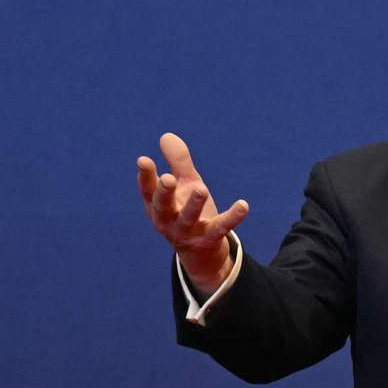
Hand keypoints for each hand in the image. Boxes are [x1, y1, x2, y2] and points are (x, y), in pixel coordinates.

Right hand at [136, 132, 248, 287]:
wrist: (199, 251)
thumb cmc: (186, 210)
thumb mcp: (183, 185)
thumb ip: (177, 163)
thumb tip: (166, 136)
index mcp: (157, 206)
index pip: (148, 191)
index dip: (145, 176)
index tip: (143, 159)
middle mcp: (168, 220)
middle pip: (163, 206)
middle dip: (165, 192)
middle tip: (168, 178)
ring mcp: (188, 232)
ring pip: (189, 218)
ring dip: (194, 204)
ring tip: (201, 188)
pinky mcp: (209, 239)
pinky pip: (221, 228)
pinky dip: (233, 217)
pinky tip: (243, 205)